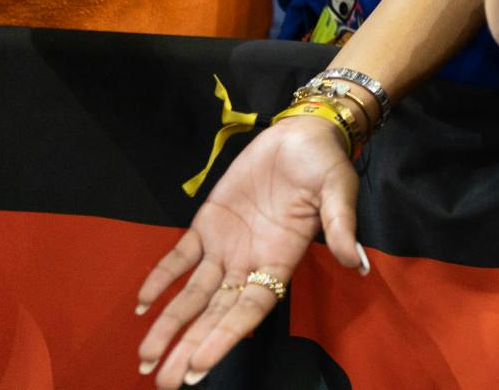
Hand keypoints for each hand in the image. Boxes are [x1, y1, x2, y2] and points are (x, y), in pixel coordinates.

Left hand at [136, 116, 364, 387]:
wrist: (302, 133)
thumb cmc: (325, 163)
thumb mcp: (338, 189)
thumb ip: (341, 226)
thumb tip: (357, 264)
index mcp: (282, 260)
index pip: (249, 309)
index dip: (224, 336)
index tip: (199, 365)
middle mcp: (251, 262)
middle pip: (217, 313)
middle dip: (191, 346)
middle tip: (168, 383)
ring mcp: (227, 246)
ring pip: (193, 294)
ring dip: (170, 325)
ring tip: (146, 359)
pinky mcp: (208, 224)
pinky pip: (179, 257)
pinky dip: (160, 279)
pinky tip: (141, 306)